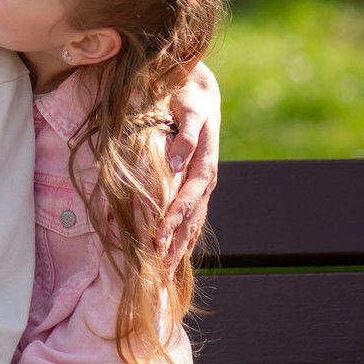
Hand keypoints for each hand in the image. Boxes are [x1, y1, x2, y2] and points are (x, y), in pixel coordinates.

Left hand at [157, 62, 219, 267]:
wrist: (200, 91)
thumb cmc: (190, 97)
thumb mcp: (189, 109)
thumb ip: (185, 135)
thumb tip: (175, 160)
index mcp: (205, 163)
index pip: (187, 199)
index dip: (173, 220)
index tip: (157, 239)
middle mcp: (206, 179)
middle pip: (192, 218)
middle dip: (176, 244)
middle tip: (160, 269)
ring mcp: (203, 184)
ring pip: (194, 221)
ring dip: (180, 246)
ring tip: (166, 272)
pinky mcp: (197, 184)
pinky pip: (192, 215)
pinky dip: (184, 236)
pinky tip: (176, 252)